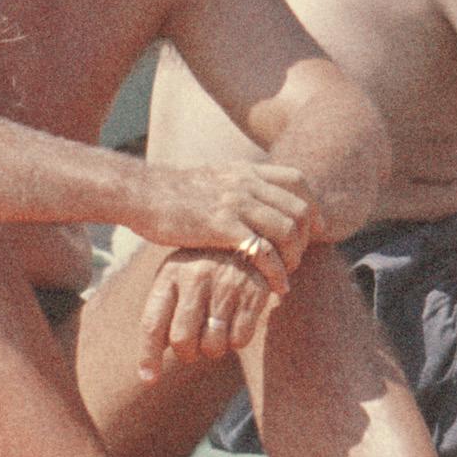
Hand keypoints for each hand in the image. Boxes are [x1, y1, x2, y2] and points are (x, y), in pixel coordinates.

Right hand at [127, 151, 327, 275]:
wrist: (141, 193)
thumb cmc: (171, 193)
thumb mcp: (212, 178)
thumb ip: (235, 185)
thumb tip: (251, 196)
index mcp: (246, 170)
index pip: (297, 180)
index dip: (312, 205)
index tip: (315, 228)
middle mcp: (247, 182)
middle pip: (300, 207)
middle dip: (308, 236)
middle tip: (299, 258)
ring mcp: (236, 202)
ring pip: (288, 229)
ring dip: (294, 256)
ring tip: (287, 275)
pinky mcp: (222, 226)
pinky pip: (264, 249)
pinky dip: (276, 270)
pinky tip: (276, 286)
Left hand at [139, 242, 279, 363]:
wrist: (247, 238)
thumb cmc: (201, 271)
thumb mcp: (176, 280)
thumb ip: (161, 317)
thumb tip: (148, 376)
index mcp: (170, 274)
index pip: (153, 324)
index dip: (148, 356)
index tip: (149, 379)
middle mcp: (196, 276)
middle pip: (182, 340)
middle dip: (188, 354)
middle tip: (194, 349)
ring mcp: (226, 283)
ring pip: (213, 344)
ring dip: (213, 350)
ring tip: (215, 335)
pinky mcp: (255, 291)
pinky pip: (240, 339)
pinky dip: (236, 342)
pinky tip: (235, 324)